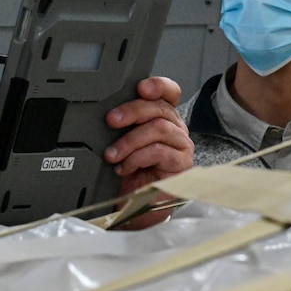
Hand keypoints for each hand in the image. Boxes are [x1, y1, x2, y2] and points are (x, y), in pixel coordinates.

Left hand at [103, 76, 192, 228]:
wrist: (131, 205)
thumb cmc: (127, 173)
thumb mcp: (121, 142)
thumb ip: (121, 124)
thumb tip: (108, 111)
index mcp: (163, 117)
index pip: (169, 93)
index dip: (158, 85)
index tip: (140, 87)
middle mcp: (175, 129)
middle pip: (160, 108)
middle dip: (132, 111)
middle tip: (111, 120)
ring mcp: (181, 146)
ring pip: (158, 128)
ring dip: (130, 140)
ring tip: (112, 154)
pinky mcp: (182, 165)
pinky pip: (159, 151)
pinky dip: (136, 158)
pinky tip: (124, 167)